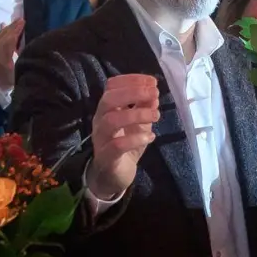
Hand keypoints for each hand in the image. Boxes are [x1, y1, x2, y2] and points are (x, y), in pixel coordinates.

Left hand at [0, 19, 25, 90]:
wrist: (4, 81)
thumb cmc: (16, 75)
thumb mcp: (21, 65)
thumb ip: (23, 53)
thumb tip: (27, 40)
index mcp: (5, 57)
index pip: (10, 40)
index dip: (16, 30)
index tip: (24, 22)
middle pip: (5, 35)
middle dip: (13, 26)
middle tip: (22, 19)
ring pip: (2, 34)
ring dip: (10, 27)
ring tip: (17, 21)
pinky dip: (3, 30)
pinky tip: (4, 24)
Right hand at [89, 73, 160, 200]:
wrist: (114, 176)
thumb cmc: (126, 145)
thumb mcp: (140, 124)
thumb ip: (145, 108)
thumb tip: (154, 94)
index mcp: (107, 109)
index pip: (112, 86)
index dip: (131, 80)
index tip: (152, 81)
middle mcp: (100, 120)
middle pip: (108, 99)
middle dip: (133, 92)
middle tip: (154, 93)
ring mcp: (101, 138)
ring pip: (111, 120)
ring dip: (136, 114)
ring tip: (156, 115)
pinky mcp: (106, 157)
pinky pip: (116, 145)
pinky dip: (135, 139)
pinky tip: (150, 137)